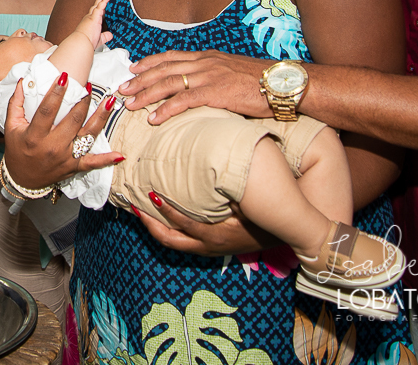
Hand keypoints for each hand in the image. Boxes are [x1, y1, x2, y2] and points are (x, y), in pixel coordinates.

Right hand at [3, 76, 123, 189]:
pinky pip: (93, 163)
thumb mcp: (12, 127)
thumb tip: (24, 81)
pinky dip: (107, 160)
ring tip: (109, 100)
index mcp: (35, 136)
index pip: (47, 110)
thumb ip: (16, 103)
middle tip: (87, 85)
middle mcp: (52, 147)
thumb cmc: (17, 150)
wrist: (23, 179)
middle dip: (82, 100)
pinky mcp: (75, 167)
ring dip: (100, 117)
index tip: (64, 77)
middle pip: (73, 120)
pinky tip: (120, 154)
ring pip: (88, 135)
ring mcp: (66, 157)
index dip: (56, 93)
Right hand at [78, 0, 112, 49]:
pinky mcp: (93, 17)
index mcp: (90, 23)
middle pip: (96, 6)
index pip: (96, 13)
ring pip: (98, 5)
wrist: (81, 43)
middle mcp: (89, 18)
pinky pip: (99, 7)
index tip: (103, 3)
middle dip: (100, 0)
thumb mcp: (99, 39)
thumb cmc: (87, 42)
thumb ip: (105, 36)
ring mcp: (91, 17)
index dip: (100, 8)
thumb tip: (110, 35)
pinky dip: (103, 1)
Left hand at [120, 49, 272, 124]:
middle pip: (164, 69)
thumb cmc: (262, 82)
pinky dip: (166, 110)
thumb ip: (215, 77)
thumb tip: (203, 87)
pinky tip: (154, 119)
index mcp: (208, 58)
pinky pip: (184, 100)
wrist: (283, 83)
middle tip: (123, 89)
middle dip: (140, 79)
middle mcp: (205, 63)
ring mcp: (209, 76)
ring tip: (131, 105)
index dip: (150, 62)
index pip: (172, 57)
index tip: (134, 68)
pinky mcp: (216, 92)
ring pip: (169, 83)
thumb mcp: (233, 73)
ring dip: (147, 95)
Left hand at [131, 199, 271, 255]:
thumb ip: (228, 187)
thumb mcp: (247, 201)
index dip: (166, 210)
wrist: (283, 234)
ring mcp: (208, 250)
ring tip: (141, 213)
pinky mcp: (211, 250)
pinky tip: (161, 219)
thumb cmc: (264, 214)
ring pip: (173, 244)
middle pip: (169, 239)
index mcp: (216, 236)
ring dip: (155, 228)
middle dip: (149, 224)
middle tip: (134, 207)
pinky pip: (182, 242)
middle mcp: (208, 247)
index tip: (151, 193)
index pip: (183, 224)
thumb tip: (212, 167)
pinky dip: (168, 231)